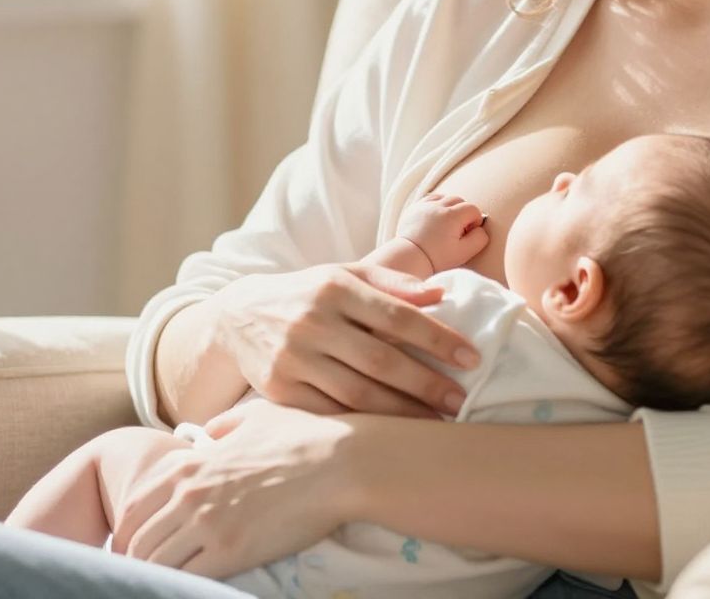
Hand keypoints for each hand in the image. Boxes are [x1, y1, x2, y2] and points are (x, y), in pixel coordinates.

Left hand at [114, 399, 357, 576]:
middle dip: (135, 559)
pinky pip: (185, 578)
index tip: (138, 545)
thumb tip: (207, 433)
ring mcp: (207, 525)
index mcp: (188, 465)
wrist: (342, 463)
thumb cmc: (304, 437)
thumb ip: (223, 425)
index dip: (129, 531)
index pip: (133, 508)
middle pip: (136, 541)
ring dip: (154, 575)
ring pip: (154, 563)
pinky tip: (187, 587)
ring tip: (162, 582)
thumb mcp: (256, 417)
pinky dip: (179, 586)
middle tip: (145, 571)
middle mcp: (188, 496)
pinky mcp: (231, 552)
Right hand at [213, 263, 479, 418]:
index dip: (438, 338)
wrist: (238, 316)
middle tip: (461, 401)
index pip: (397, 316)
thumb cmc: (309, 295)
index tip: (472, 358)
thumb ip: (392, 283)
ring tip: (435, 423)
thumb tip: (440, 293)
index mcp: (335, 287)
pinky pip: (329, 414)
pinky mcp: (278, 390)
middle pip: (381, 360)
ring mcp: (293, 358)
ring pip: (356, 394)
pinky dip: (362, 426)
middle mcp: (312, 321)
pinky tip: (391, 434)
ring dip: (401, 413)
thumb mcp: (345, 275)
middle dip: (426, 384)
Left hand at [394, 192, 489, 272]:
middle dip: (463, 214)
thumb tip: (481, 228)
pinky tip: (435, 220)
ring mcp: (424, 205)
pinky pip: (430, 199)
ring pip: (445, 197)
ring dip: (450, 208)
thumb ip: (479, 239)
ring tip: (447, 225)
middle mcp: (438, 206)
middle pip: (460, 200)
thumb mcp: (464, 253)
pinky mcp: (414, 208)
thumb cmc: (436, 258)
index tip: (467, 234)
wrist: (409, 259)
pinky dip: (436, 205)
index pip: (473, 209)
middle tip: (458, 231)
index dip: (475, 222)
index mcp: (452, 216)